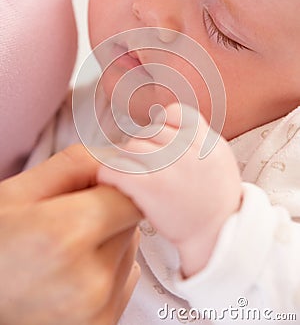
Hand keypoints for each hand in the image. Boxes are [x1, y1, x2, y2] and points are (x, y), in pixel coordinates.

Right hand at [0, 144, 141, 324]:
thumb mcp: (17, 194)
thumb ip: (72, 165)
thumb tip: (115, 154)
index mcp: (66, 236)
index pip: (131, 195)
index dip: (116, 184)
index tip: (99, 184)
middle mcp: (89, 280)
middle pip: (132, 221)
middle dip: (109, 210)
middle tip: (71, 216)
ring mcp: (99, 310)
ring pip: (131, 248)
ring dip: (110, 239)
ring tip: (68, 248)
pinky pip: (127, 277)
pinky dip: (110, 267)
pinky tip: (75, 271)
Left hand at [98, 104, 241, 277]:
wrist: (218, 237)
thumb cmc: (216, 201)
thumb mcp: (219, 158)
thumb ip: (197, 138)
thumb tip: (165, 120)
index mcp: (207, 141)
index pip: (174, 113)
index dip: (163, 126)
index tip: (161, 145)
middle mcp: (189, 149)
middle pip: (148, 132)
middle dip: (144, 149)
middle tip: (145, 169)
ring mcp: (170, 166)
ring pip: (130, 148)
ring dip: (127, 162)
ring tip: (133, 180)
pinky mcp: (152, 187)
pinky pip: (117, 168)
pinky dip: (109, 176)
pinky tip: (115, 185)